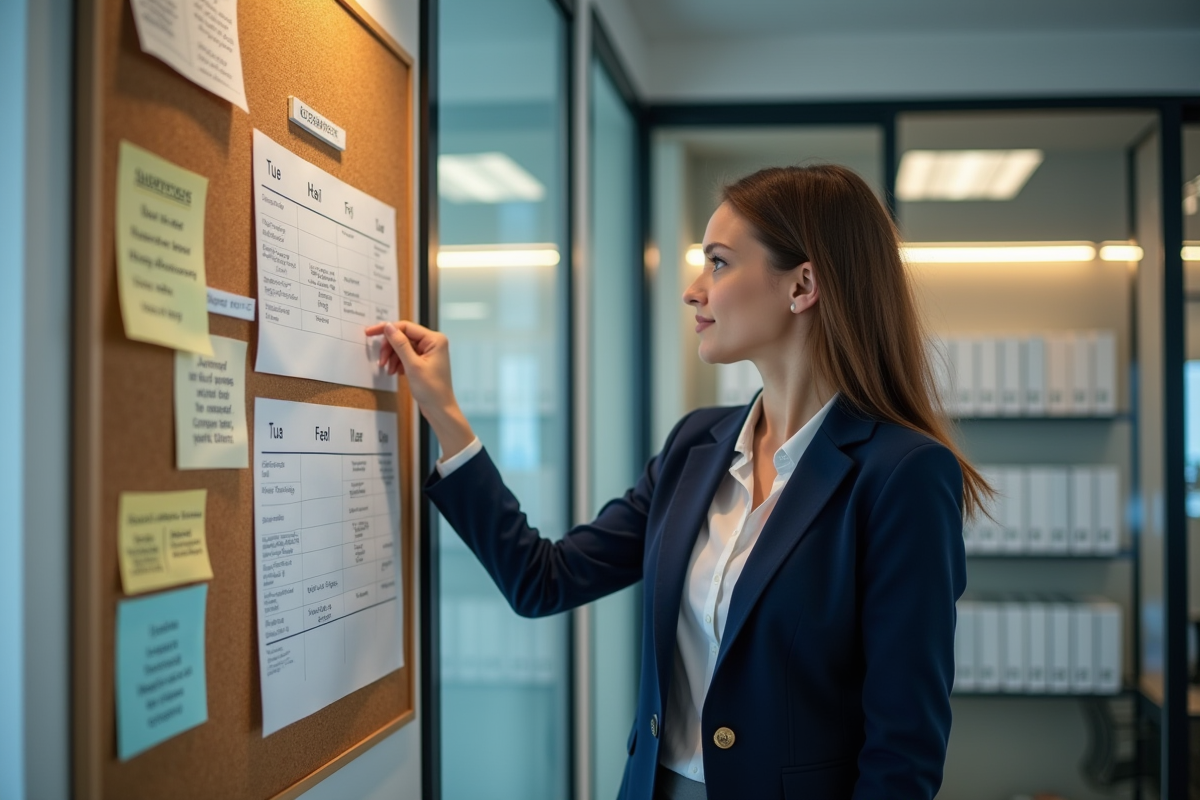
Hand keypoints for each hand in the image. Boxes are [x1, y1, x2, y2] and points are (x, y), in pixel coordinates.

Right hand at [365, 320, 474, 456]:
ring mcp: (428, 352)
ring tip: (388, 370)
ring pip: (402, 347)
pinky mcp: (423, 361)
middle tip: (381, 360)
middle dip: (389, 348)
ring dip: (392, 357)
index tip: (370, 333)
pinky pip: (405, 356)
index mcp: (435, 339)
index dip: (386, 329)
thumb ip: (400, 344)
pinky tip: (395, 372)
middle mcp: (433, 343)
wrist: (440, 410)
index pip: (406, 327)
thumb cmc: (432, 390)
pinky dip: (397, 363)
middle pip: (403, 336)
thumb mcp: (412, 365)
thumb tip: (388, 327)